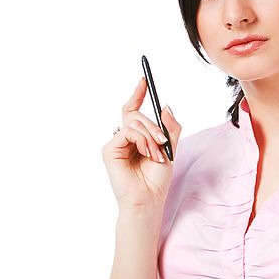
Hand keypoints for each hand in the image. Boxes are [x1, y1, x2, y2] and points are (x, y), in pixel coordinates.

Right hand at [101, 77, 181, 210]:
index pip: (133, 110)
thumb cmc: (156, 180)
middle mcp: (123, 138)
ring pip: (133, 122)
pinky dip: (142, 140)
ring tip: (156, 154)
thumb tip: (165, 105)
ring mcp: (115, 143)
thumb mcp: (169, 149)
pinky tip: (147, 153)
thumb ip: (169, 128)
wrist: (148, 200)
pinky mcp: (109, 150)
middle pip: (135, 115)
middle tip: (162, 142)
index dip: (138, 94)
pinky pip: (127, 131)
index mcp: (136, 138)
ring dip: (150, 136)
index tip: (144, 79)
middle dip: (153, 126)